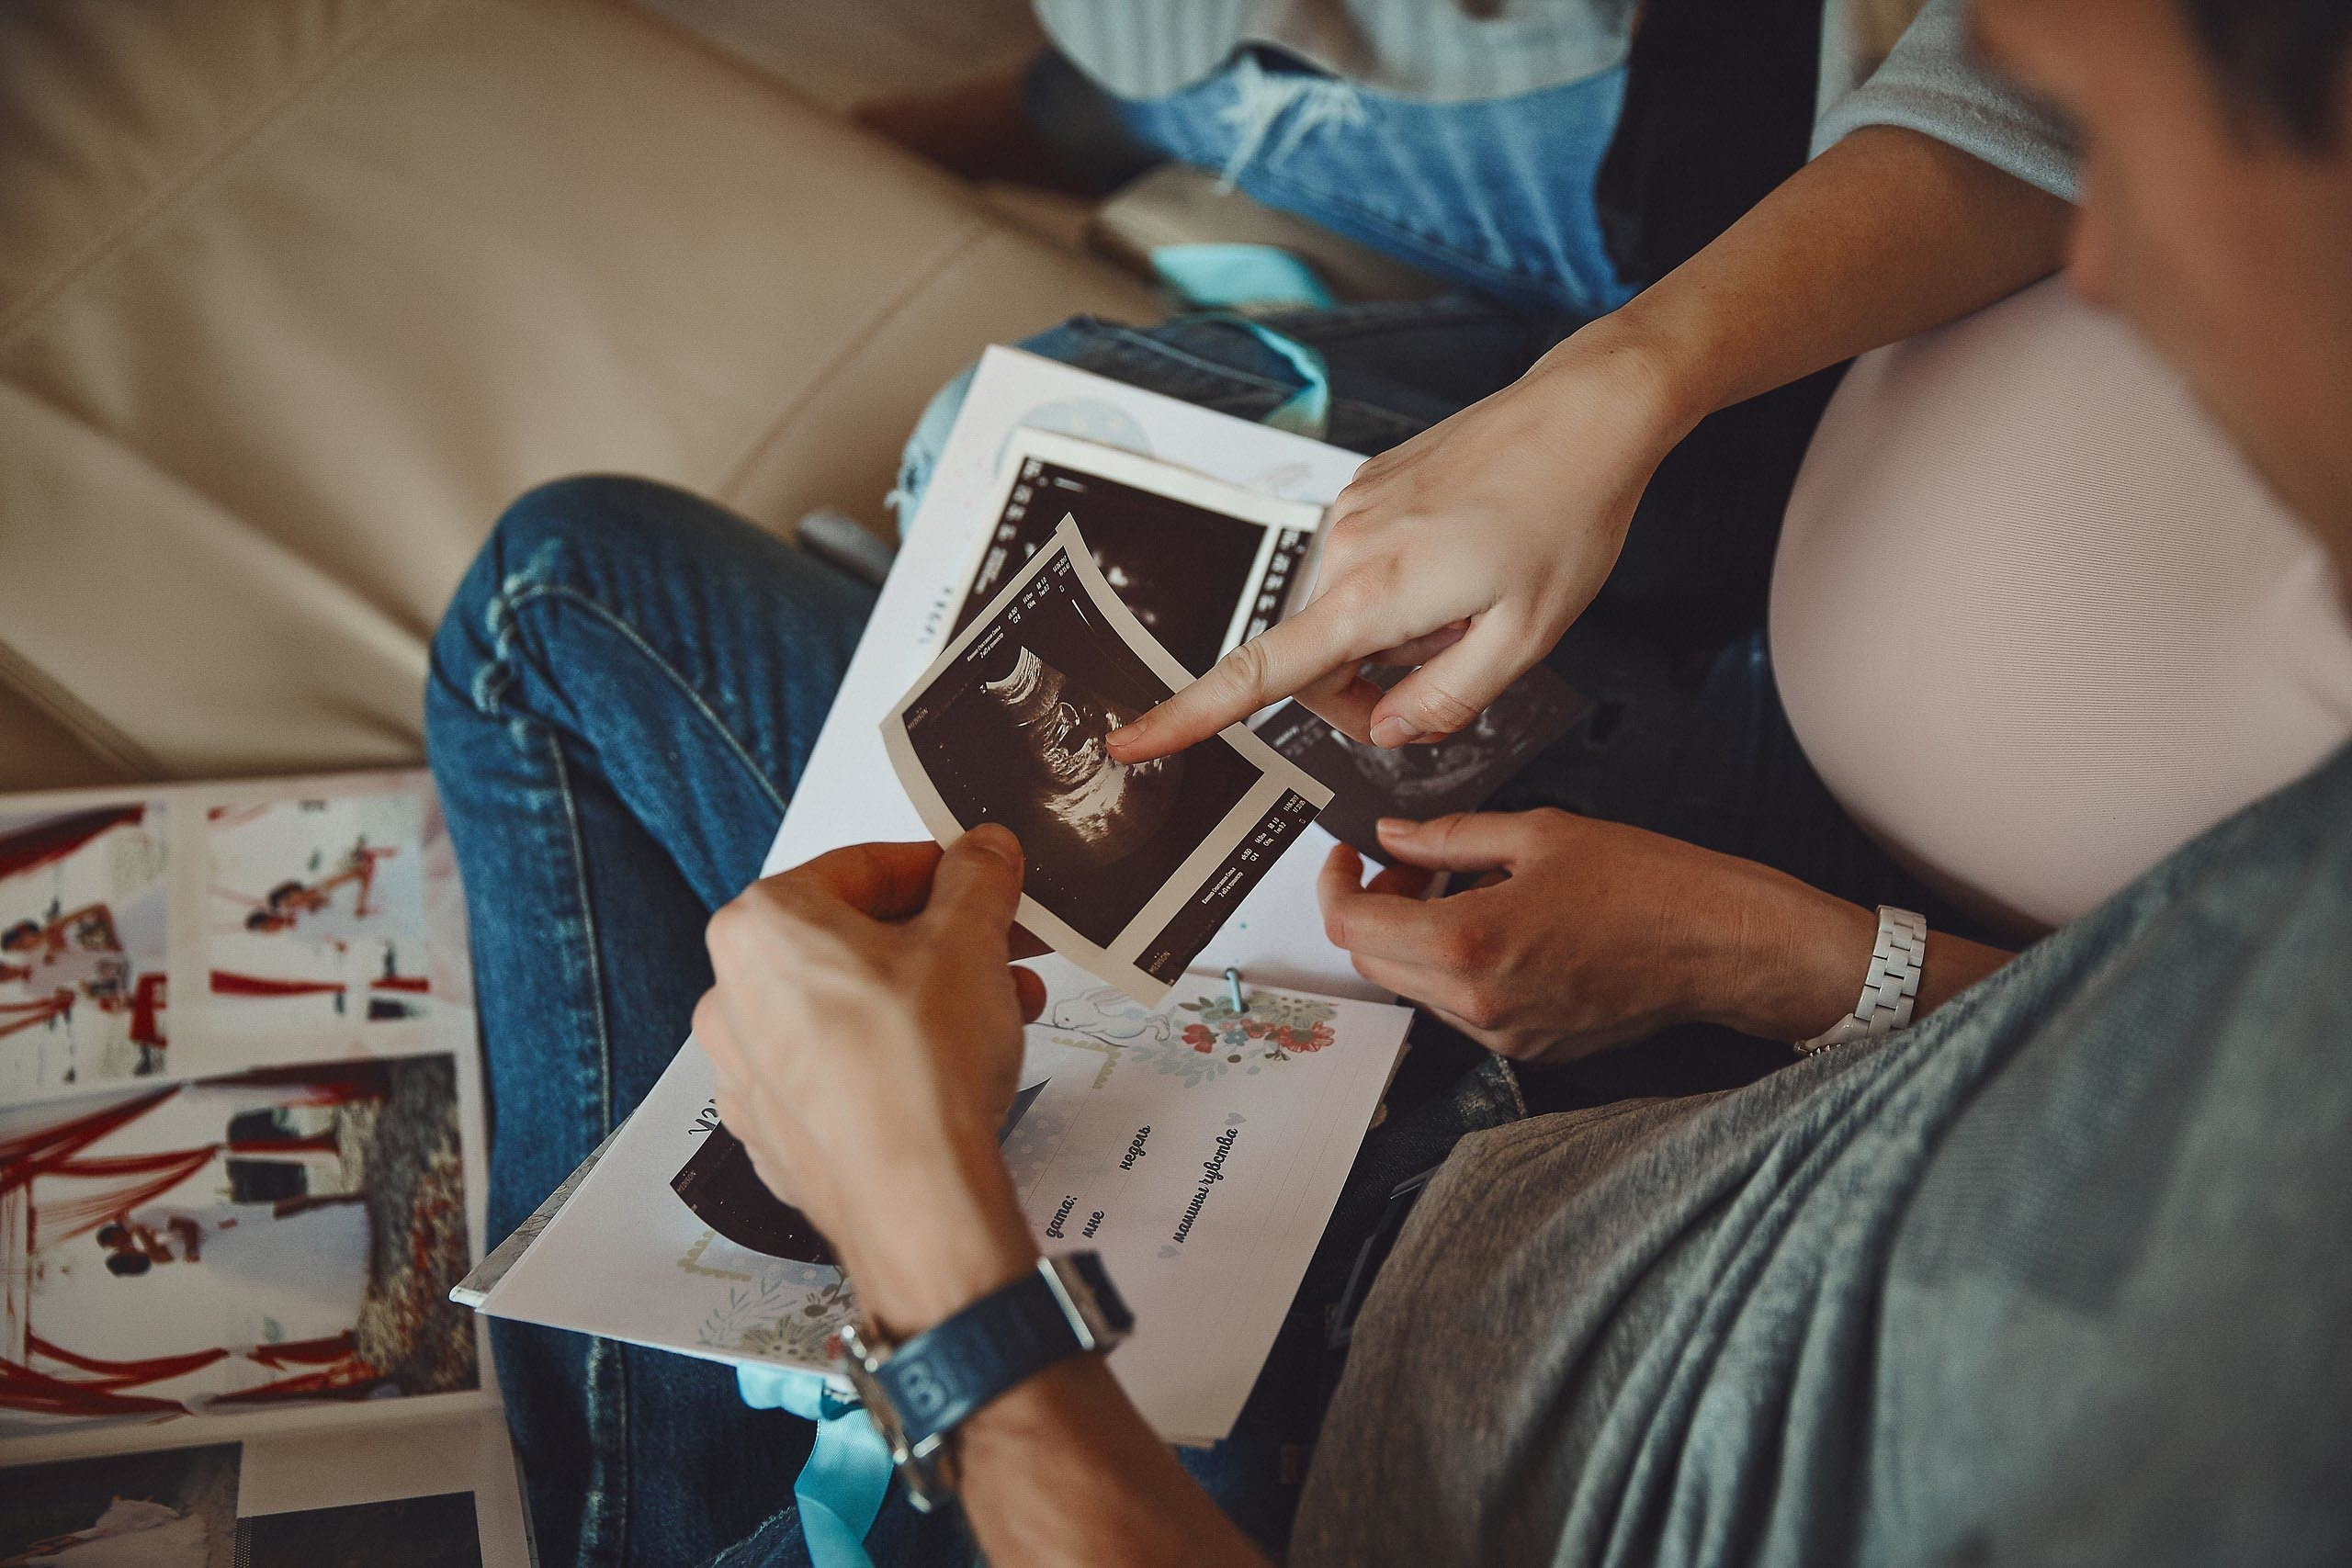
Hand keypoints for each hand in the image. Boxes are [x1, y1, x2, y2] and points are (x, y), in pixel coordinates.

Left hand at [694, 828, 1046, 1333]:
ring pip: (851, 1006)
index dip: (944, 870)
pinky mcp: (774, 1130)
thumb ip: (977, 877)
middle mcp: (732, 995)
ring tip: (1004, 1011)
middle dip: (945, 942)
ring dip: (932, 998)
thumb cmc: (919, 1067)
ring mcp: (746, 1071)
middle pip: (857, 939)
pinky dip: (895, 1056)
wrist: (913, 1202)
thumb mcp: (969, 939)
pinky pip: (839, 1068)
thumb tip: (983, 852)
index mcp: (760, 926)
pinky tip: (955, 1067)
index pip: (865, 866)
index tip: (987, 881)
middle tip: (1006, 948)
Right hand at [1108, 324, 1691, 761]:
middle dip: (1370, 687)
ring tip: (1475, 602)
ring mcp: (1355, 510)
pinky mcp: (1371, 486)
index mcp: (1374, 594)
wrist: (1587, 411)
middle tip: (1456, 670)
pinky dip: (1402, 589)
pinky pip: (1363, 566)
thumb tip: (1383, 731)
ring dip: (1395, 635)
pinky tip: (1466, 562)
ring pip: (1345, 613)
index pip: (1262, 673)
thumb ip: (1445, 700)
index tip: (1134, 742)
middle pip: (1317, 658)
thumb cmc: (1567, 517)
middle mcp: (1346, 546)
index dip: (1191, 715)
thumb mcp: (1527, 638)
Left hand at [1317, 809, 1876, 1064]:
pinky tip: (1492, 923)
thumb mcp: (1538, 833)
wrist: (1720, 945)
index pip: (1352, 927)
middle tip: (1402, 866)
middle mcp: (1476, 1002)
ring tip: (1455, 888)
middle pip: (1373, 962)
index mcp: (1468, 943)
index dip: (1335, 886)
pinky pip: (1461, 1007)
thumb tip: (1392, 836)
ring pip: (1415, 988)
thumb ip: (1448, 837)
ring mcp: (1503, 1034)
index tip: (1347, 857)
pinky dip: (1454, 966)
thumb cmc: (1646, 883)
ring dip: (1412, 940)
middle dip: (1371, 910)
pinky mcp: (1530, 1046)